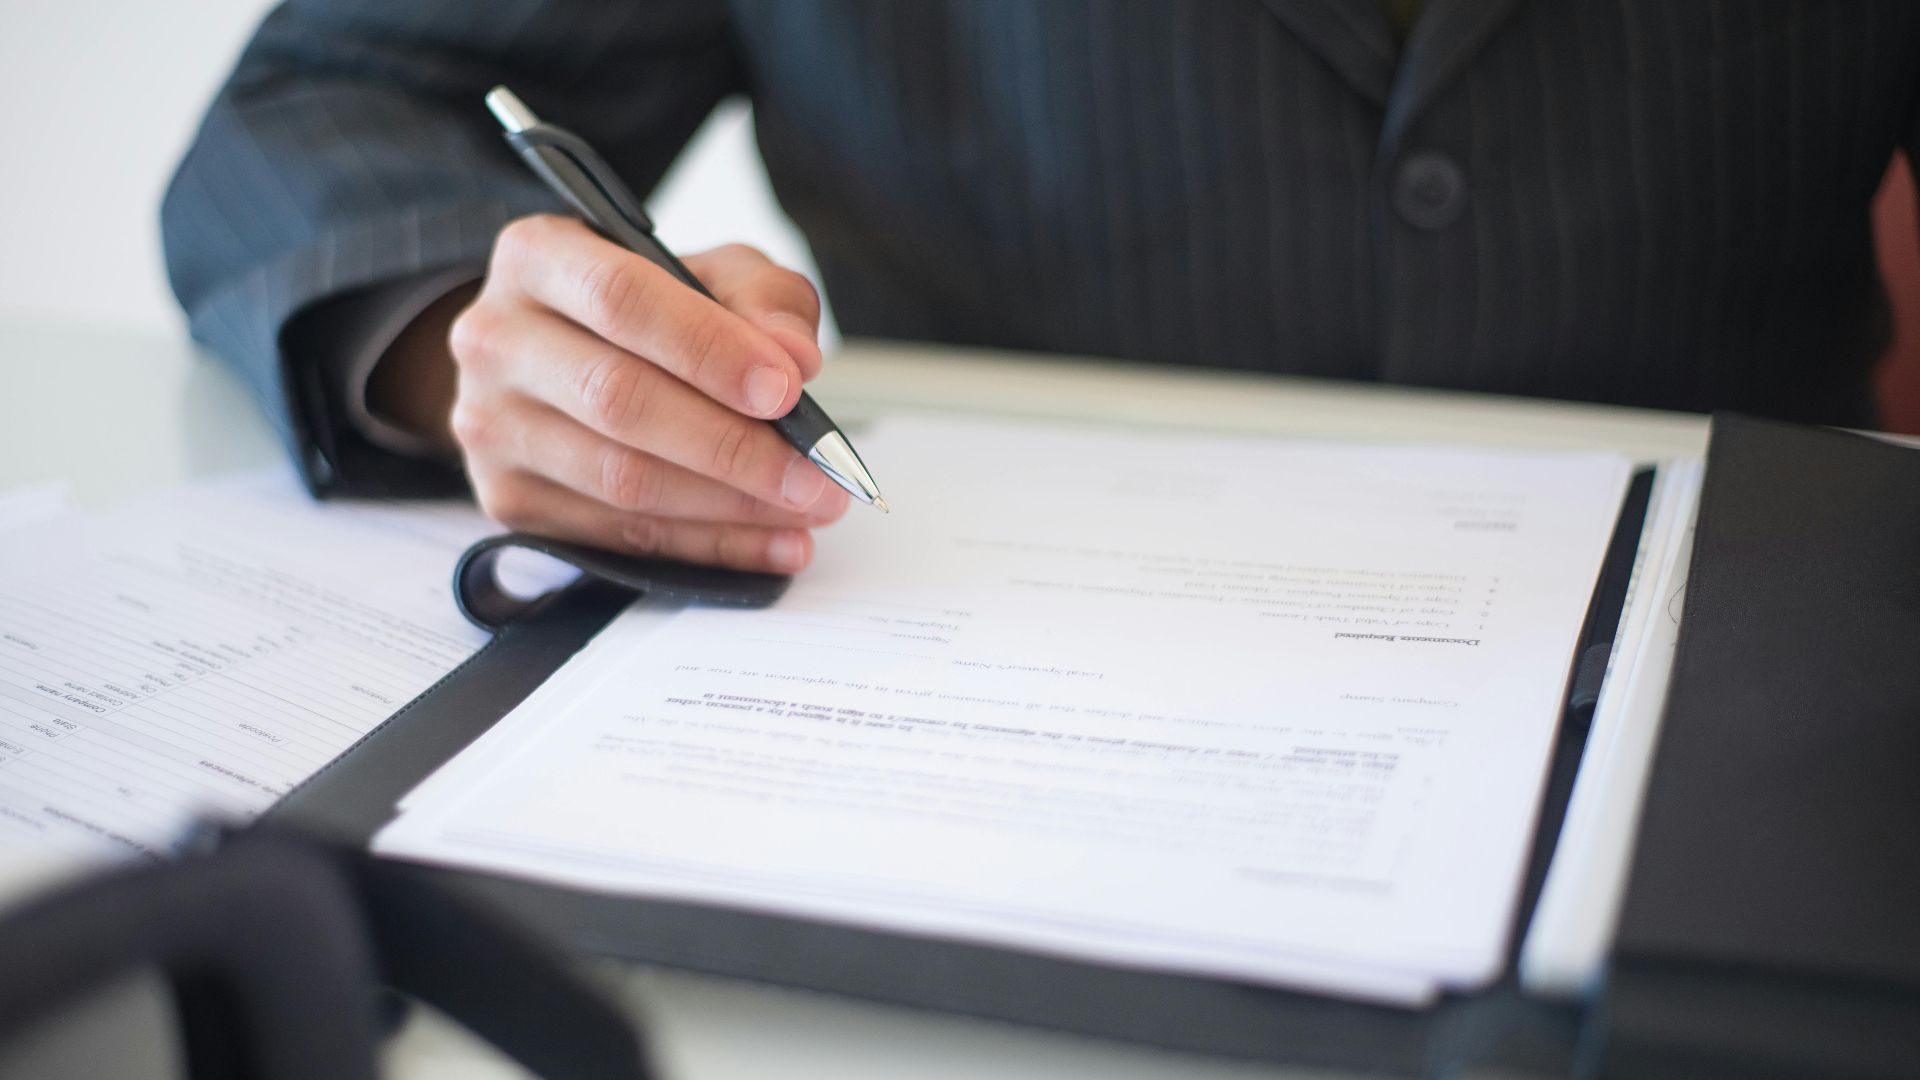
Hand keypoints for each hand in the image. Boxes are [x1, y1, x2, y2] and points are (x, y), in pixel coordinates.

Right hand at [445, 215, 848, 572]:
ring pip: (621, 479)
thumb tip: (794, 357)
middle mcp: (496, 340)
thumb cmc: (647, 312)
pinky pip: (621, 535)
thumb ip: (762, 299)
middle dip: (734, 444)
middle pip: (619, 399)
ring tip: (809, 508)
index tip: (788, 390)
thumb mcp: (711, 274)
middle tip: (816, 472)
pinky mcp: (507, 500)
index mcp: (538, 257)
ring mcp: (492, 427)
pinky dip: (710, 545)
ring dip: (730, 505)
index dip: (710, 349)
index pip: (622, 300)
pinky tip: (774, 543)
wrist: (560, 360)